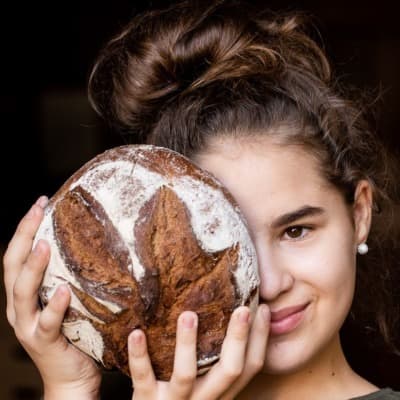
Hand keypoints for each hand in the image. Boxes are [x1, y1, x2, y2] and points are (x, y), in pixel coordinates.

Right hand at [3, 196, 101, 399]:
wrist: (72, 379)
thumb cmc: (75, 335)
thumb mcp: (69, 301)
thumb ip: (71, 277)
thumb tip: (94, 244)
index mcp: (26, 294)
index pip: (18, 254)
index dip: (25, 228)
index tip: (41, 201)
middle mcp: (21, 308)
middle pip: (12, 266)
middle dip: (23, 235)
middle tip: (38, 209)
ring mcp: (30, 326)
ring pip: (22, 292)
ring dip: (32, 267)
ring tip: (44, 244)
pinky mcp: (45, 342)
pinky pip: (48, 322)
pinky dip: (54, 306)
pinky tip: (64, 290)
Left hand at [128, 304, 269, 399]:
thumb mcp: (206, 387)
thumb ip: (215, 362)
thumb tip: (225, 318)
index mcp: (221, 393)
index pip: (250, 368)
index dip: (260, 340)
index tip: (264, 309)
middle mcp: (205, 399)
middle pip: (229, 371)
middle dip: (239, 339)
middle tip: (243, 308)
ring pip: (186, 375)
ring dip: (187, 344)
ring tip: (188, 315)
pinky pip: (143, 378)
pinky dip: (139, 356)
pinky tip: (137, 333)